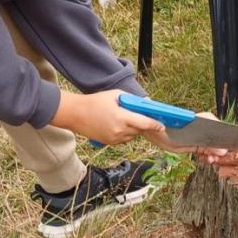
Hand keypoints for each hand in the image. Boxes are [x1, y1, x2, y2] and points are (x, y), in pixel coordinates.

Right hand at [51, 89, 165, 145]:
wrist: (75, 114)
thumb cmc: (95, 101)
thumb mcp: (115, 95)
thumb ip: (132, 99)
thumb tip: (145, 104)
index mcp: (122, 117)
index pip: (144, 123)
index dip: (155, 125)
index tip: (162, 126)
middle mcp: (119, 130)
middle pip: (139, 130)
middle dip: (142, 124)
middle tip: (141, 117)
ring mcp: (114, 138)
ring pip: (132, 136)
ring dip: (133, 129)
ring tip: (124, 118)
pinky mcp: (109, 143)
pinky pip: (124, 139)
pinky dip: (125, 133)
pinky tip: (116, 124)